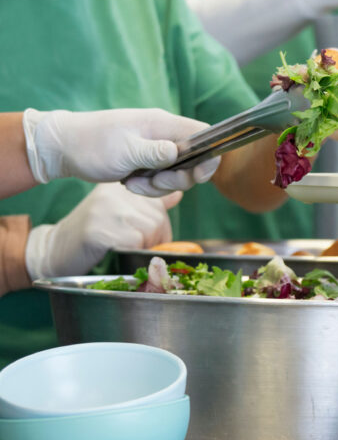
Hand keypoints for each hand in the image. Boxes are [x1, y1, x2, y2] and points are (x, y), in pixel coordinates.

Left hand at [23, 108, 218, 196]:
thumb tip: (183, 152)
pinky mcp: (147, 162)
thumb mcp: (125, 151)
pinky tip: (129, 183)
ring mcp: (155, 149)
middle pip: (194, 160)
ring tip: (133, 184)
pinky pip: (161, 178)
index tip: (197, 175)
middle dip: (178, 178)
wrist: (63, 147)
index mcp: (162, 124)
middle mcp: (163, 135)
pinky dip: (149, 186)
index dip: (209, 155)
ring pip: (177, 173)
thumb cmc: (92, 145)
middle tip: (155, 182)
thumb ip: (156, 152)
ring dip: (159, 185)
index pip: (203, 134)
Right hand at [25, 183, 181, 279]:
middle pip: (158, 219)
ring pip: (150, 230)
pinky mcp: (99, 229)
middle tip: (134, 247)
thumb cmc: (94, 235)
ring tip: (124, 248)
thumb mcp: (122, 212)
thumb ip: (149, 205)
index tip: (145, 236)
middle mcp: (115, 193)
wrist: (56, 249)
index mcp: (123, 187)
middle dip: (154, 240)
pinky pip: (134, 242)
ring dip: (143, 247)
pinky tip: (115, 250)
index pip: (160, 203)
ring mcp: (106, 209)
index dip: (159, 226)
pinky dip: (131, 252)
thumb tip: (179, 192)